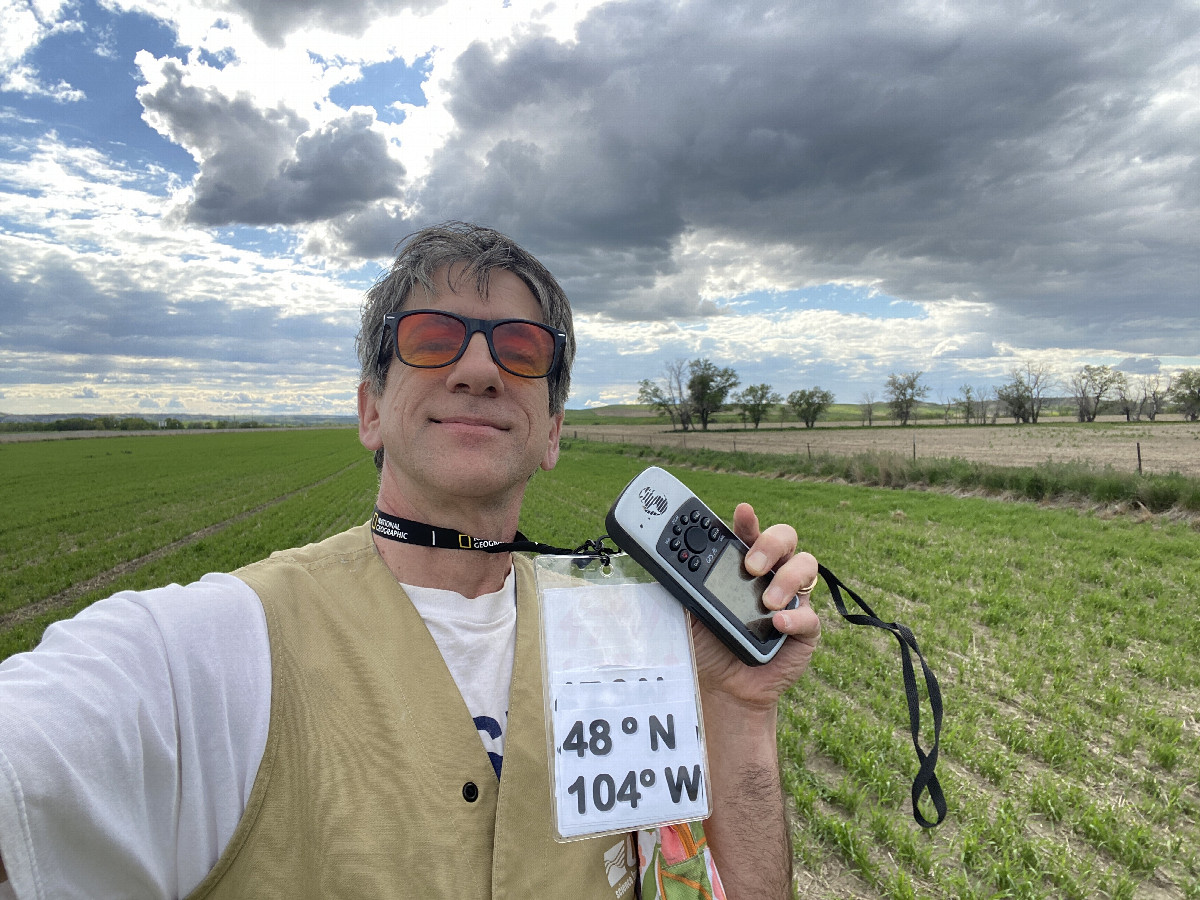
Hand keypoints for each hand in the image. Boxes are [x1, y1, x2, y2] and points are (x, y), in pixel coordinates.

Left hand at [691, 503, 820, 710]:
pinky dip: (795, 617)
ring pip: (806, 565)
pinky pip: (810, 616)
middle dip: (770, 543)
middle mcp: (771, 574)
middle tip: (751, 565)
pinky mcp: (804, 630)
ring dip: (787, 578)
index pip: (748, 533)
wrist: (719, 688)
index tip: (742, 511)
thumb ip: (678, 583)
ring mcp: (791, 600)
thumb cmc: (703, 644)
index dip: (747, 520)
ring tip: (766, 600)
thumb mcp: (684, 610)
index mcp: (742, 564)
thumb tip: (658, 558)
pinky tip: (777, 623)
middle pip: (784, 538)